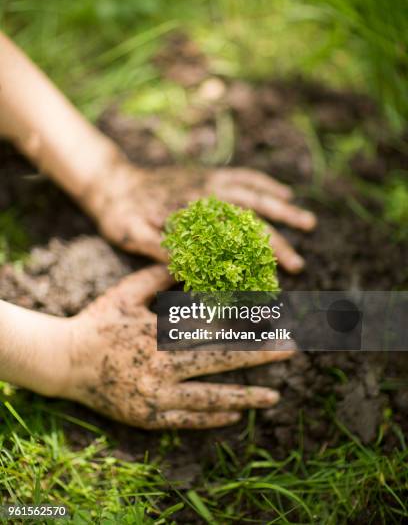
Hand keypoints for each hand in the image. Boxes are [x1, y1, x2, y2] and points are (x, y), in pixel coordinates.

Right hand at [62, 265, 293, 428]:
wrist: (64, 362)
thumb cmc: (97, 322)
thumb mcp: (125, 292)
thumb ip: (157, 276)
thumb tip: (185, 260)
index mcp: (159, 333)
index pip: (211, 327)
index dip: (243, 322)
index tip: (271, 317)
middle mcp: (161, 366)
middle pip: (220, 361)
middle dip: (260, 354)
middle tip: (291, 349)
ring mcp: (155, 395)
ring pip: (210, 397)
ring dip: (246, 396)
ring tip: (275, 396)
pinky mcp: (148, 416)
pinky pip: (187, 419)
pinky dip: (213, 417)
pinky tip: (236, 414)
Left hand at [86, 161, 315, 272]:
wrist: (112, 181)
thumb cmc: (120, 214)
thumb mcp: (131, 235)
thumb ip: (159, 249)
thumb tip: (193, 270)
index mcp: (188, 213)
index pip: (228, 240)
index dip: (249, 261)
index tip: (270, 280)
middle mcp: (203, 195)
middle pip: (248, 218)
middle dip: (276, 242)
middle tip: (298, 265)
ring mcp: (208, 182)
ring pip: (253, 194)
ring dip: (282, 209)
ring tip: (309, 223)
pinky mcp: (208, 176)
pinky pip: (242, 176)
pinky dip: (265, 183)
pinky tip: (285, 192)